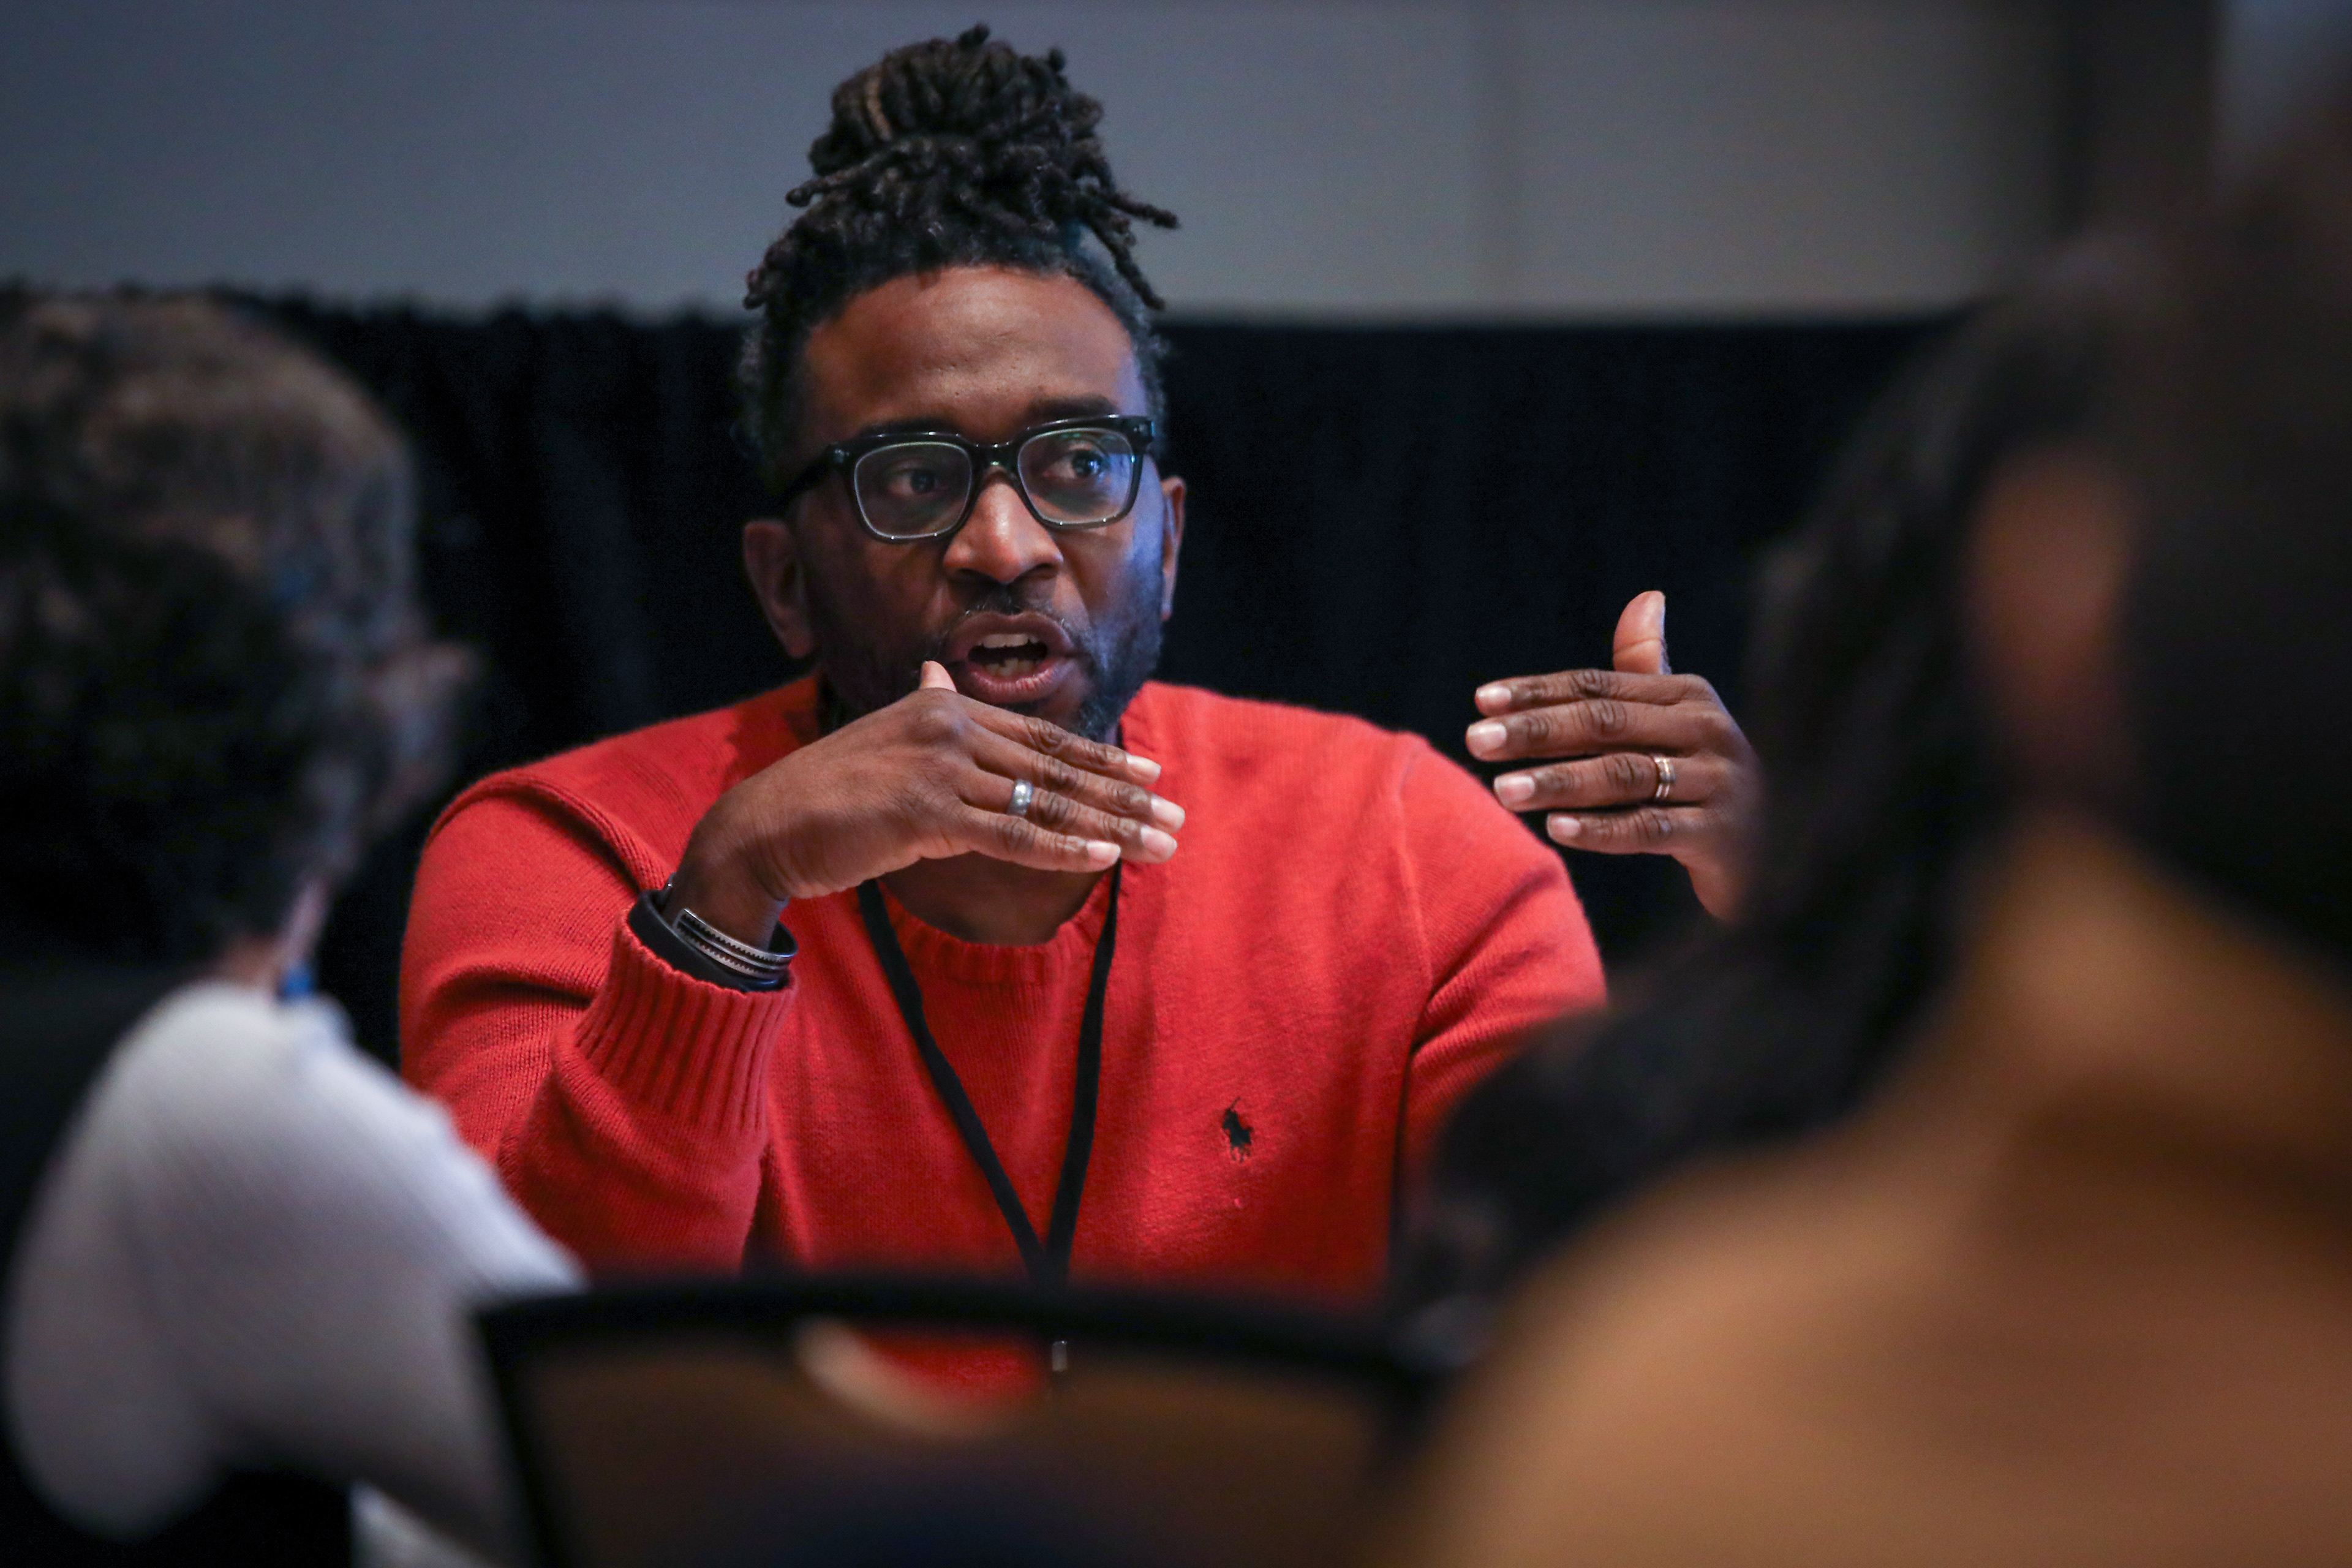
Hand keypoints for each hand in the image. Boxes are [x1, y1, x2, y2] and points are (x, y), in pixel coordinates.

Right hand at [667, 663, 1181, 943]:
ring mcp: (938, 767)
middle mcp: (948, 727)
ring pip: (1044, 800)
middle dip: (1125, 795)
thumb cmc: (827, 795)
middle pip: (1056, 766)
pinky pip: (1010, 833)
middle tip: (1177, 818)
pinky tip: (1103, 857)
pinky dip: (1061, 846)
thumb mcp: (884, 741)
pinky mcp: (926, 812)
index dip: (1103, 758)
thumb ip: (924, 714)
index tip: (1152, 775)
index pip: (1042, 737)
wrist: (765, 828)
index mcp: (944, 708)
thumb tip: (939, 677)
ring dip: (1112, 826)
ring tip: (1160, 844)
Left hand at [1466, 591, 1757, 919]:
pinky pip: (1651, 828)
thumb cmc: (1705, 776)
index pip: (1598, 687)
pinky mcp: (1720, 834)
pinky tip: (1556, 830)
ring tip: (1502, 790)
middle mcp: (1706, 729)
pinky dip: (1601, 830)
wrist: (1772, 849)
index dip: (1538, 692)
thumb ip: (1648, 669)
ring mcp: (1717, 782)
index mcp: (1687, 695)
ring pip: (1623, 776)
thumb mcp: (1679, 720)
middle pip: (1606, 724)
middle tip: (1477, 740)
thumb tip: (1646, 598)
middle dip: (1537, 731)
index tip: (1481, 701)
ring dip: (1559, 781)